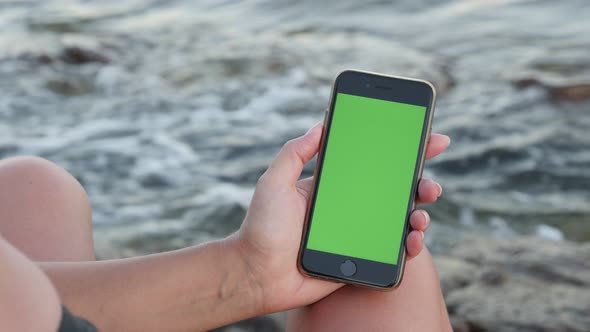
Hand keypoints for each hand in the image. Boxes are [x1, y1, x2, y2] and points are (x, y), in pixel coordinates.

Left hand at [233, 123, 449, 313]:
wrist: (256, 274)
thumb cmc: (261, 228)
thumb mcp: (273, 182)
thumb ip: (293, 153)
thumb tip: (320, 124)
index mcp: (332, 185)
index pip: (370, 162)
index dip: (398, 149)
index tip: (424, 136)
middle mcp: (349, 205)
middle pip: (393, 189)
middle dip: (420, 182)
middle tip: (430, 183)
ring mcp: (356, 232)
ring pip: (399, 218)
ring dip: (419, 212)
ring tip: (420, 214)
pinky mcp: (359, 256)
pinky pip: (391, 250)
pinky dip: (409, 244)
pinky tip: (412, 239)